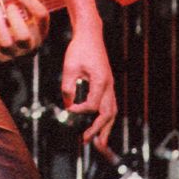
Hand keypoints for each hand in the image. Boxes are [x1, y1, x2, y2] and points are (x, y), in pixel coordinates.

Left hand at [0, 0, 49, 61]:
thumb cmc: (13, 15)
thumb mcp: (22, 7)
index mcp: (41, 31)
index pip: (42, 17)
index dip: (30, 2)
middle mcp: (30, 46)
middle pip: (24, 36)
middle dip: (14, 18)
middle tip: (7, 6)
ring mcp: (14, 53)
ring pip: (6, 43)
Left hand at [60, 24, 116, 146]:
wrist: (90, 35)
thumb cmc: (79, 49)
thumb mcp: (69, 66)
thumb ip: (68, 87)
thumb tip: (66, 106)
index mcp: (100, 81)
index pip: (92, 105)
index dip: (80, 111)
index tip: (68, 109)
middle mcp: (109, 86)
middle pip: (107, 114)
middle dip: (99, 130)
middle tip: (89, 143)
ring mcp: (110, 85)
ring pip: (112, 112)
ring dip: (105, 128)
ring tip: (100, 143)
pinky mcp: (107, 84)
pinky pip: (110, 105)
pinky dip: (106, 118)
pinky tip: (99, 125)